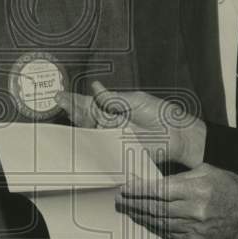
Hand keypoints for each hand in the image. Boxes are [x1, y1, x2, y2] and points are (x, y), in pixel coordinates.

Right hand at [55, 81, 205, 167]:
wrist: (177, 135)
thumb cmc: (162, 115)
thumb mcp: (136, 101)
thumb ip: (113, 98)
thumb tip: (95, 87)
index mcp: (115, 108)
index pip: (91, 103)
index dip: (76, 100)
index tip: (61, 95)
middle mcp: (111, 123)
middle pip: (86, 116)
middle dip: (72, 108)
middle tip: (60, 100)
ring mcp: (112, 137)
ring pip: (90, 129)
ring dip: (78, 119)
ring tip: (68, 108)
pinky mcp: (117, 150)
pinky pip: (100, 145)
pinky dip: (89, 139)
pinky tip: (81, 130)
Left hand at [115, 163, 237, 238]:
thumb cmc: (230, 188)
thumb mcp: (207, 171)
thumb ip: (181, 176)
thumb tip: (155, 180)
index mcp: (196, 190)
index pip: (159, 190)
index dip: (139, 190)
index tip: (126, 188)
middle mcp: (194, 211)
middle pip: (156, 208)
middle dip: (135, 204)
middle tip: (121, 200)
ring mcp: (195, 230)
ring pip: (160, 224)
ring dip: (142, 217)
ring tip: (129, 211)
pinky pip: (171, 237)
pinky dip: (157, 229)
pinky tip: (147, 223)